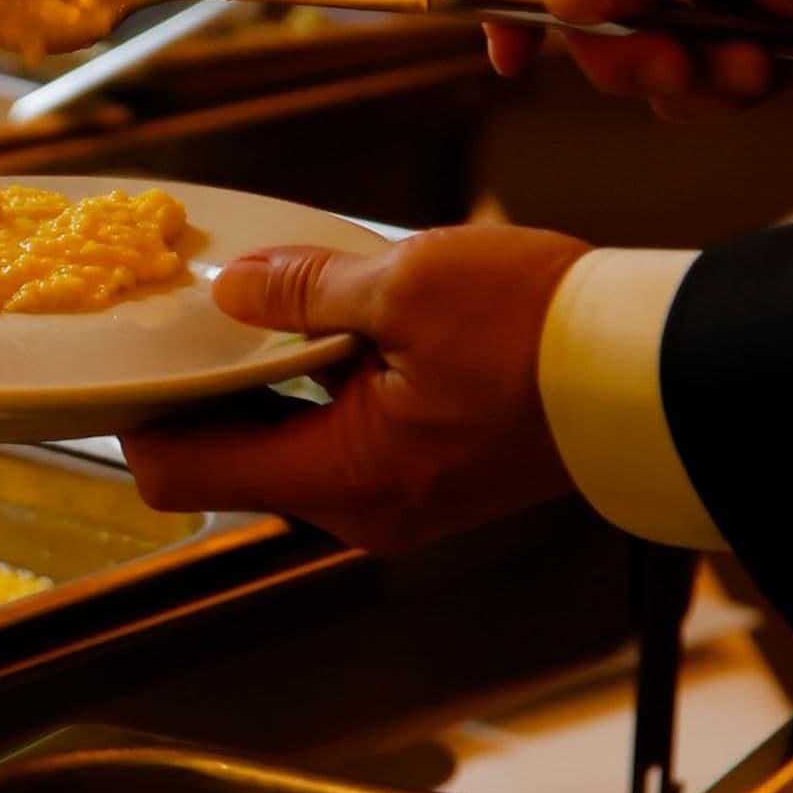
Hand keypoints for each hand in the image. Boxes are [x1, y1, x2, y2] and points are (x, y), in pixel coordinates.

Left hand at [122, 224, 587, 550]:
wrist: (658, 368)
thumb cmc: (549, 333)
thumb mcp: (410, 283)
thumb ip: (306, 291)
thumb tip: (235, 290)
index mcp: (342, 478)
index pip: (181, 474)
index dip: (139, 416)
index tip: (133, 358)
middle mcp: (361, 509)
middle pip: (230, 463)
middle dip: (206, 391)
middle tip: (194, 315)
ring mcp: (398, 501)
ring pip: (288, 448)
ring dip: (268, 385)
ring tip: (269, 308)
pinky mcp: (432, 480)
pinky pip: (343, 440)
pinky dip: (322, 390)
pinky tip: (337, 328)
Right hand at [484, 0, 792, 115]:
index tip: (507, 54)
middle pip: (591, 8)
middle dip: (637, 52)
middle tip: (679, 68)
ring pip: (639, 56)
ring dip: (694, 78)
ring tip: (757, 68)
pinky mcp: (726, 28)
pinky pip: (686, 81)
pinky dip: (725, 91)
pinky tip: (775, 72)